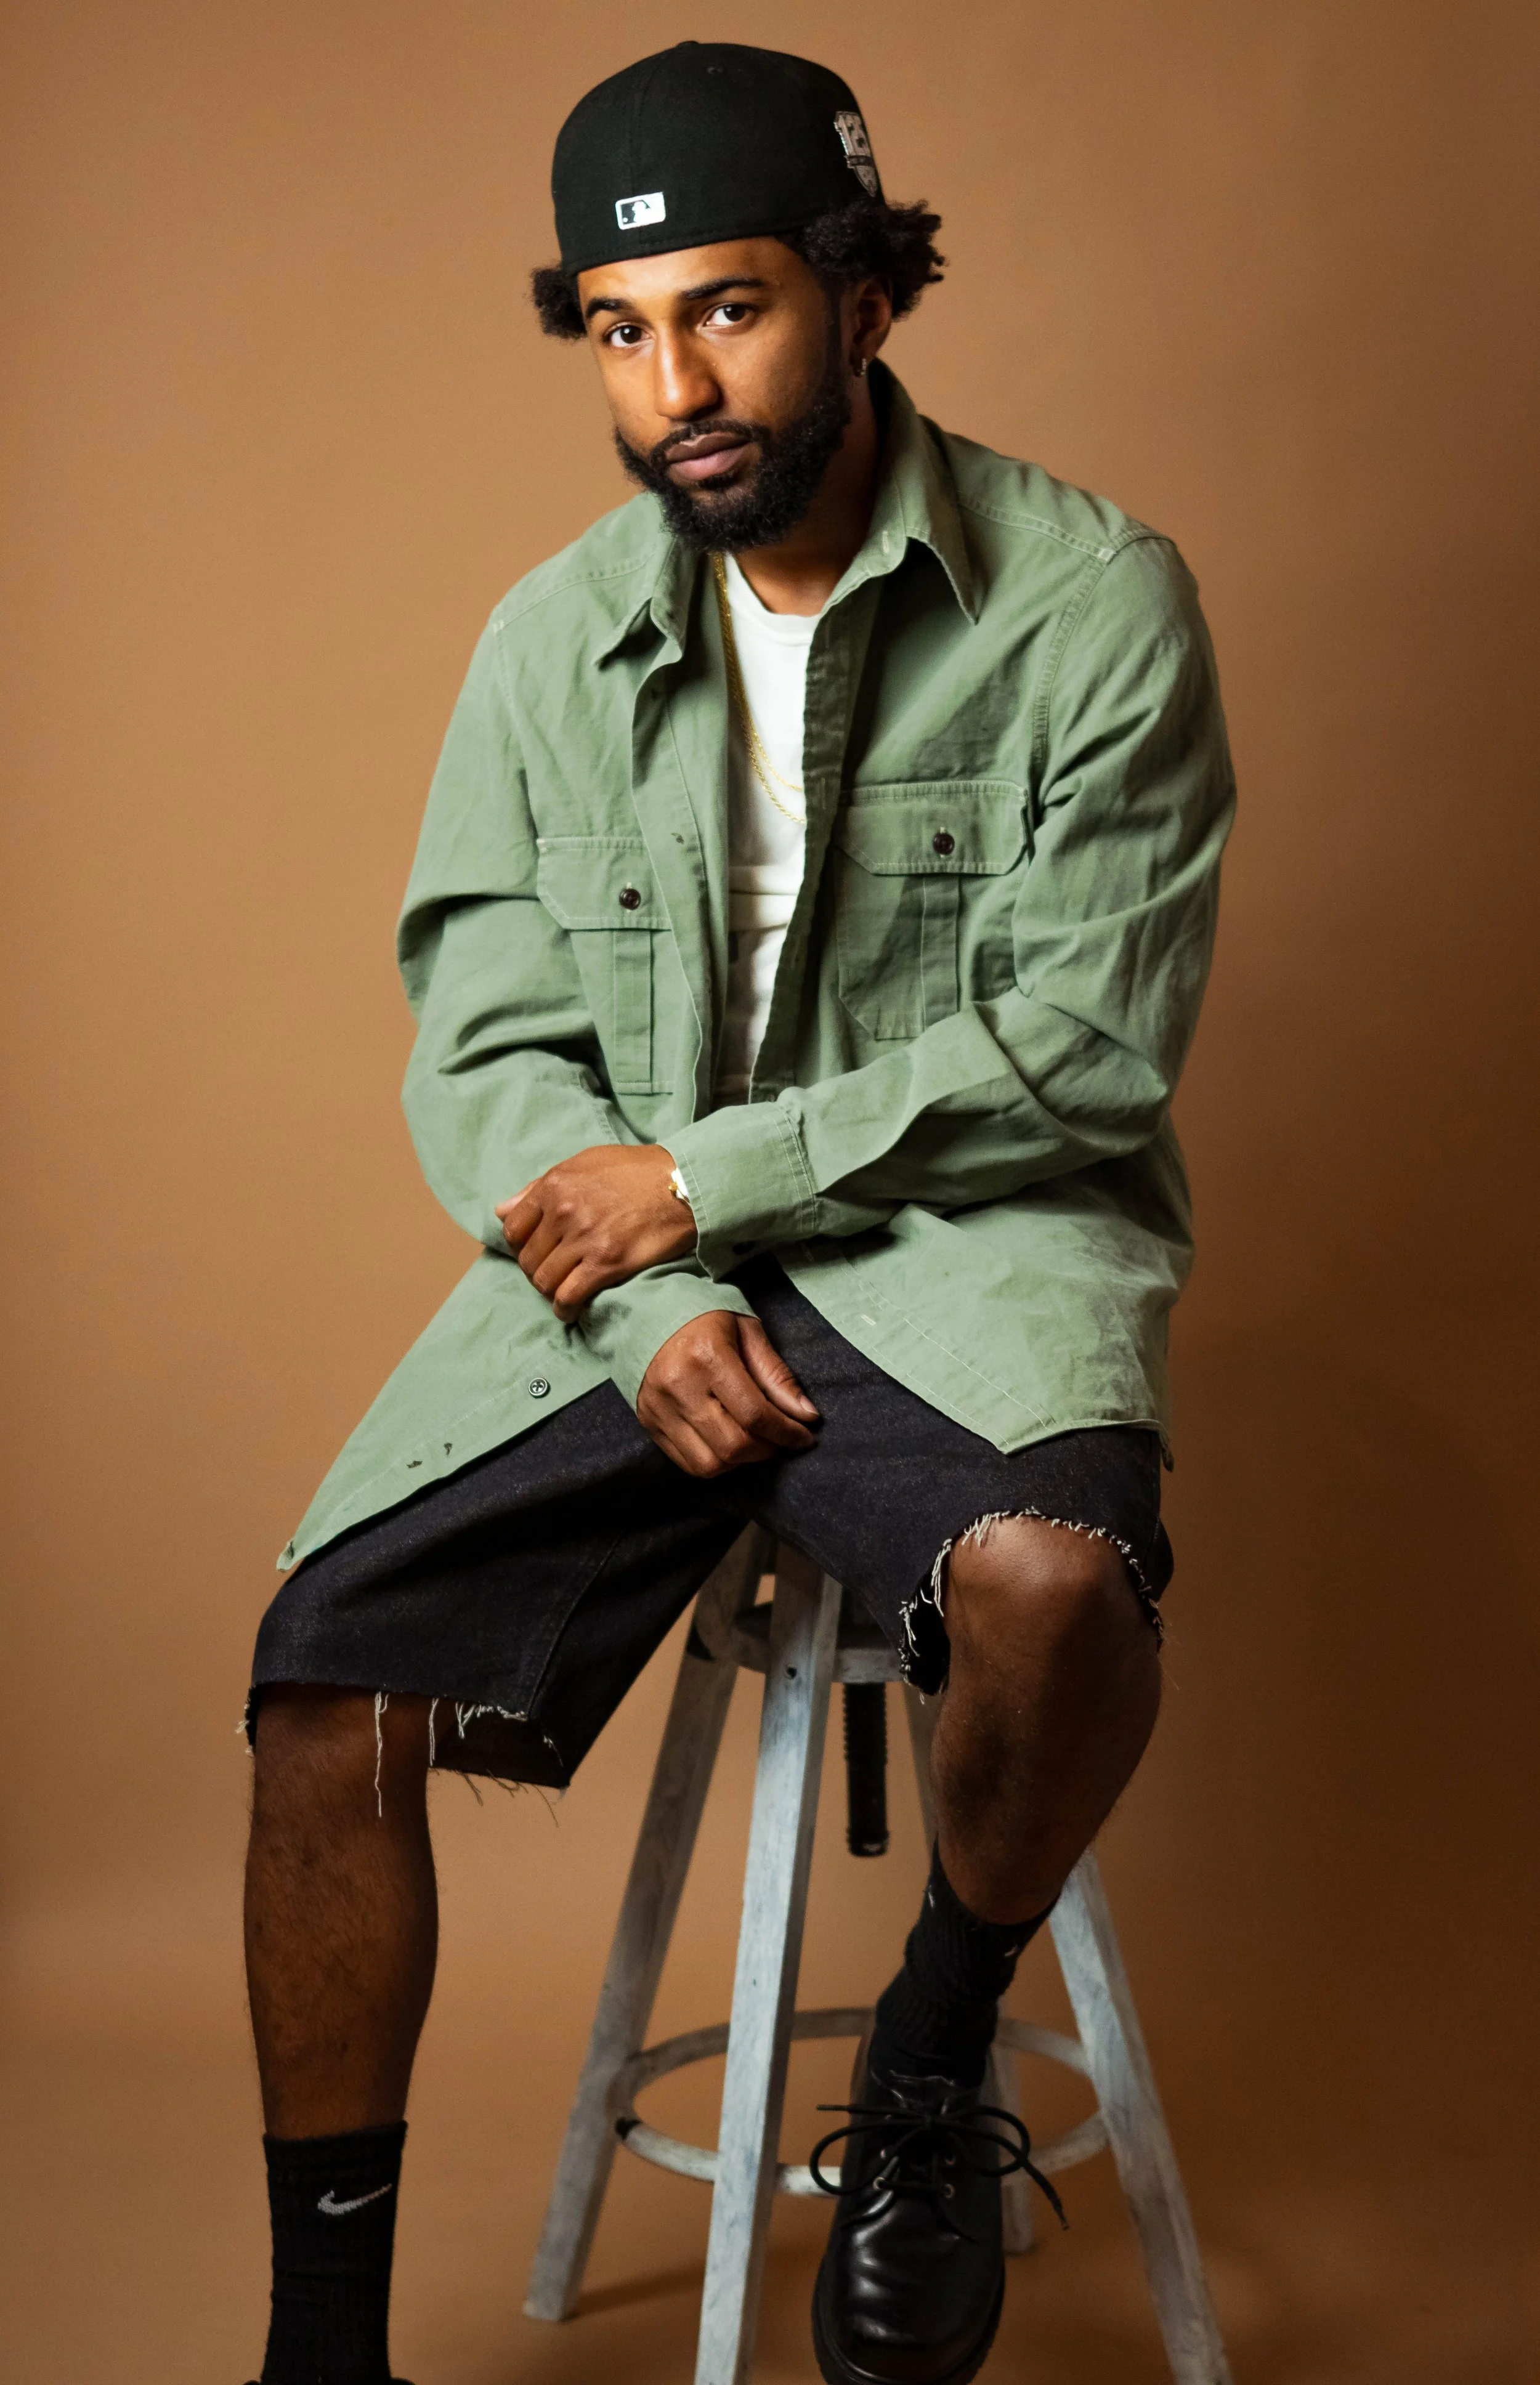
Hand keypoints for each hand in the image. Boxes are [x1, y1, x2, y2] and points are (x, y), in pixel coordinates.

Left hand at [496, 1144, 695, 1320]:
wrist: (684, 1184)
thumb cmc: (638, 1171)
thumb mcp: (585, 1163)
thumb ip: (541, 1187)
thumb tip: (502, 1210)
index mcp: (555, 1185)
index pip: (514, 1228)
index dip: (521, 1245)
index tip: (536, 1251)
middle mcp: (564, 1212)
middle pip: (528, 1258)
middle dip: (537, 1270)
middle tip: (553, 1273)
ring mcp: (584, 1239)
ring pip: (544, 1281)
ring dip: (550, 1291)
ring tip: (562, 1291)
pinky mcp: (606, 1264)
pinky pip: (569, 1296)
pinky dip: (564, 1309)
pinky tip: (570, 1311)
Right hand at [638, 1310, 819, 1477]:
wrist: (652, 1315)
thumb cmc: (708, 1321)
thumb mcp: (749, 1333)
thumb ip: (777, 1375)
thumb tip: (807, 1415)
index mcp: (707, 1356)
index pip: (755, 1414)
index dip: (787, 1433)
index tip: (805, 1437)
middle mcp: (679, 1386)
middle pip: (733, 1446)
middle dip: (767, 1450)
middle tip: (780, 1438)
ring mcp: (659, 1408)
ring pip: (710, 1465)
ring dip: (741, 1461)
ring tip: (753, 1440)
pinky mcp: (649, 1422)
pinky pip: (688, 1464)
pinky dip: (716, 1462)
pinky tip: (727, 1442)